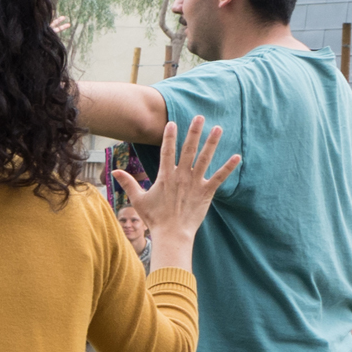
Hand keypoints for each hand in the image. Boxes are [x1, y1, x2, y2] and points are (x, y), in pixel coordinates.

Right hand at [114, 117, 238, 244]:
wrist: (172, 234)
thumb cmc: (154, 218)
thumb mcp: (138, 200)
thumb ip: (128, 183)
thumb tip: (115, 171)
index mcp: (165, 176)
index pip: (167, 151)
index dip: (169, 136)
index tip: (173, 123)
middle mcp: (181, 176)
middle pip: (188, 149)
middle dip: (194, 132)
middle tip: (200, 117)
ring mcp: (195, 183)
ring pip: (205, 159)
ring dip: (212, 143)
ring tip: (218, 128)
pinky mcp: (207, 192)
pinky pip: (219, 177)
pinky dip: (228, 167)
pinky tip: (237, 157)